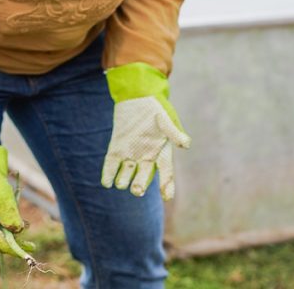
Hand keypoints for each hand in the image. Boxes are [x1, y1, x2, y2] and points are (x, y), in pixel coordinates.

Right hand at [0, 144, 31, 256]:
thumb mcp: (2, 193)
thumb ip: (8, 212)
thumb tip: (16, 230)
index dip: (8, 246)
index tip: (23, 252)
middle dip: (10, 247)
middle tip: (30, 247)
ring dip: (7, 243)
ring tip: (26, 241)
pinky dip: (2, 238)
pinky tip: (15, 233)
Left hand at [102, 62, 190, 200]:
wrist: (137, 96)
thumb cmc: (156, 107)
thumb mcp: (166, 119)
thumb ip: (174, 132)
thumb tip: (186, 144)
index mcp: (161, 151)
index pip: (166, 172)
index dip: (167, 185)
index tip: (167, 196)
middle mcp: (146, 156)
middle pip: (144, 175)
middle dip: (140, 184)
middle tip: (137, 191)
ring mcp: (131, 153)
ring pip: (127, 172)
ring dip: (124, 179)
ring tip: (120, 184)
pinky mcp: (117, 147)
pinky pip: (112, 163)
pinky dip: (109, 173)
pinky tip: (106, 182)